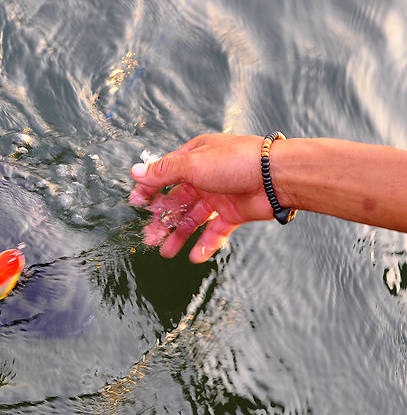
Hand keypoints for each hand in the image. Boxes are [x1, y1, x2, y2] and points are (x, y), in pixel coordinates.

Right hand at [128, 133, 274, 262]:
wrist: (278, 176)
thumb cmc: (237, 162)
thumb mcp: (192, 163)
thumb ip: (163, 172)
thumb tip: (136, 172)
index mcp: (194, 158)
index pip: (164, 174)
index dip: (149, 189)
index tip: (135, 204)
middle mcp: (205, 176)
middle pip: (177, 200)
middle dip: (162, 218)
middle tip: (150, 236)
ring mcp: (219, 196)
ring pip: (193, 218)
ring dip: (179, 234)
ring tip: (167, 252)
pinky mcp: (234, 213)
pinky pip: (215, 231)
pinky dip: (205, 244)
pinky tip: (195, 256)